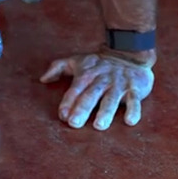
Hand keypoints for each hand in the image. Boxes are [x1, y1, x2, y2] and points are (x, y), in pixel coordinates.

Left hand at [40, 51, 154, 130]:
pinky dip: (134, 110)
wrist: (127, 52)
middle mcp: (102, 80)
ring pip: (111, 99)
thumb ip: (58, 67)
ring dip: (105, 112)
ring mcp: (118, 85)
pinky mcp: (134, 89)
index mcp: (87, 74)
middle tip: (74, 123)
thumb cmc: (98, 62)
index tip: (62, 114)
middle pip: (91, 95)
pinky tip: (129, 121)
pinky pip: (135, 100)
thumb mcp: (77, 61)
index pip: (76, 89)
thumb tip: (42, 79)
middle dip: (82, 109)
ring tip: (99, 125)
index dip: (69, 101)